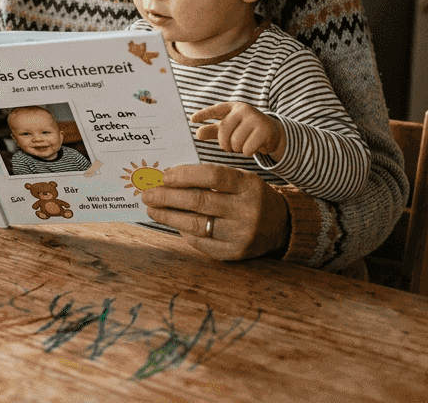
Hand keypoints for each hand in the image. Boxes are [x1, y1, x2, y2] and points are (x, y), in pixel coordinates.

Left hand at [140, 163, 290, 260]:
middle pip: (200, 201)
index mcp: (248, 186)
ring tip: (152, 209)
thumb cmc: (249, 196)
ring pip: (196, 224)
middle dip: (168, 197)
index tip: (164, 176)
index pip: (213, 176)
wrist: (279, 225)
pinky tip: (173, 223)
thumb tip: (168, 179)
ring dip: (169, 216)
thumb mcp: (239, 179)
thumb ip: (209, 178)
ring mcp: (241, 234)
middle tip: (148, 194)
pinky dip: (183, 231)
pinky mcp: (234, 253)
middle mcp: (247, 210)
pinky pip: (201, 242)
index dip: (185, 175)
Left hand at [191, 101, 285, 161]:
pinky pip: (247, 148)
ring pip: (235, 141)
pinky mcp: (264, 129)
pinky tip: (253, 146)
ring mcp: (255, 118)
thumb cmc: (245, 130)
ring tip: (243, 144)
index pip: (216, 110)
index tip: (192, 119)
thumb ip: (213, 130)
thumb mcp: (229, 128)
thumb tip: (198, 133)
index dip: (204, 114)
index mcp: (233, 108)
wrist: (272, 132)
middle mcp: (243, 110)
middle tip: (229, 146)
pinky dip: (248, 152)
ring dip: (237, 148)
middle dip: (224, 143)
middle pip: (224, 131)